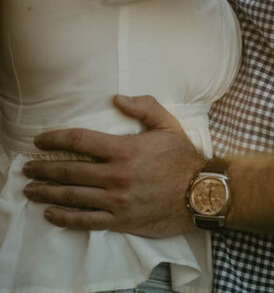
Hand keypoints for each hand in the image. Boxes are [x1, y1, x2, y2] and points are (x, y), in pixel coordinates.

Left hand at [22, 95, 203, 236]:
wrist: (200, 193)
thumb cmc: (182, 157)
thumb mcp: (167, 123)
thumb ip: (143, 106)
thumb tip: (116, 98)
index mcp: (124, 150)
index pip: (81, 141)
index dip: (56, 139)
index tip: (39, 140)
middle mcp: (116, 176)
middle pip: (70, 170)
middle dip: (44, 168)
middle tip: (27, 167)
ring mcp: (116, 201)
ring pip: (73, 196)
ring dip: (48, 192)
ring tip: (31, 189)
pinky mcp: (120, 220)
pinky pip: (86, 221)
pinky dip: (65, 218)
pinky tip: (51, 213)